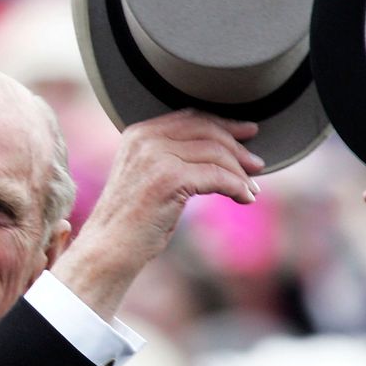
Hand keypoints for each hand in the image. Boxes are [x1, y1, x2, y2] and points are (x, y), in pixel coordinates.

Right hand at [53, 109, 262, 319]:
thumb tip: (220, 151)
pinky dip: (238, 187)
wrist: (109, 248)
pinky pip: (218, 176)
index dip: (223, 124)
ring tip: (251, 189)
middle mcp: (145, 139)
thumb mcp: (146, 177)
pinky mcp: (170, 178)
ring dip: (240, 173)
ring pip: (216, 153)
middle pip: (207, 131)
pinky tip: (245, 198)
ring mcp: (156, 156)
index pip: (190, 117)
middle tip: (256, 165)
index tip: (246, 134)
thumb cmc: (131, 220)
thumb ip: (170, 156)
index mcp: (138, 133)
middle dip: (237, 147)